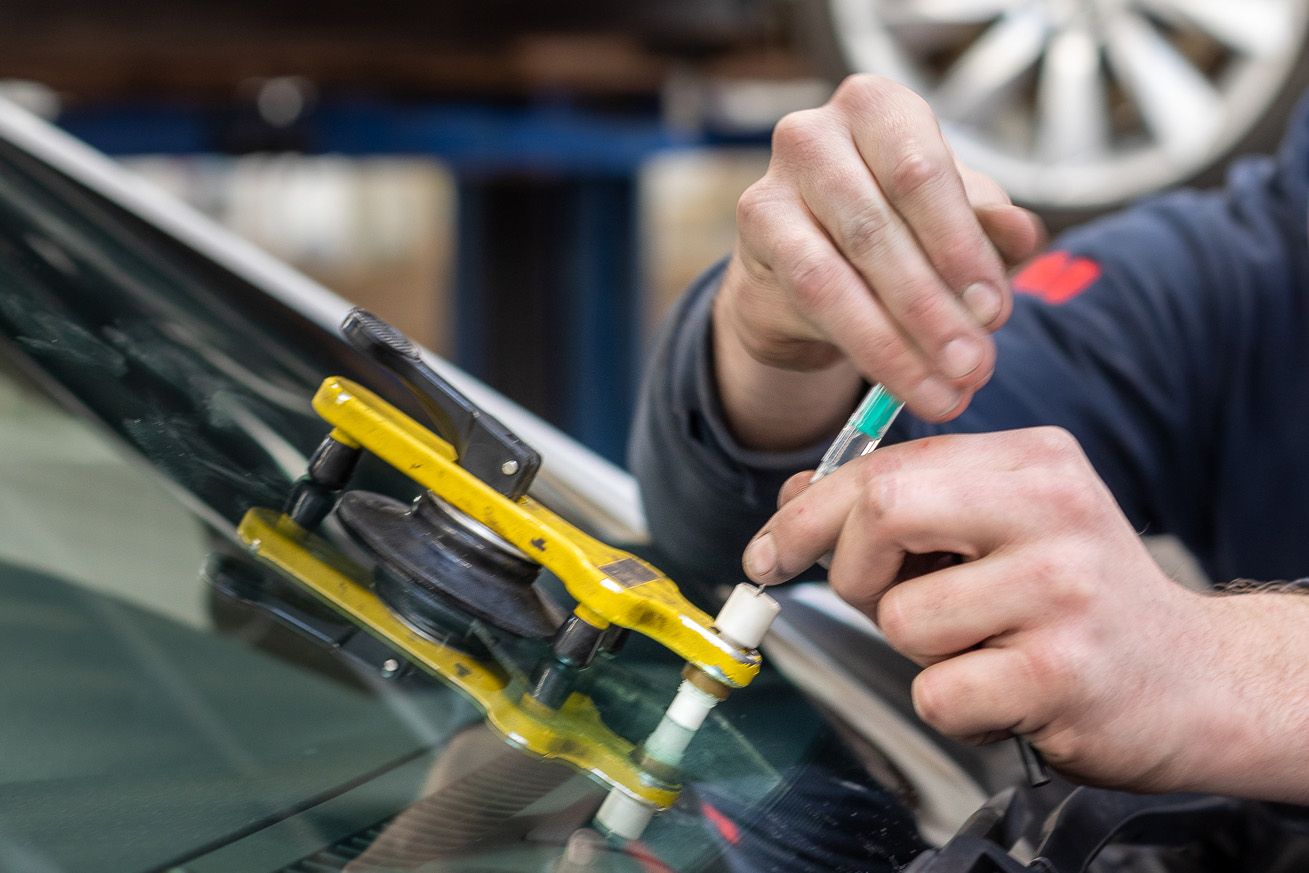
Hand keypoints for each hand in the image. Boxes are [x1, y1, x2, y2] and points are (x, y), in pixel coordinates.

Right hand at [717, 74, 1044, 429]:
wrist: (803, 270)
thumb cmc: (893, 228)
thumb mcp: (954, 224)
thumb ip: (991, 228)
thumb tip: (1019, 234)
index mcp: (880, 108)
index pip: (922, 173)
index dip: (961, 248)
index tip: (995, 313)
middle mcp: (818, 132)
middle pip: (881, 225)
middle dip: (935, 307)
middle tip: (975, 365)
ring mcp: (775, 180)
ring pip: (840, 271)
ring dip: (901, 340)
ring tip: (947, 388)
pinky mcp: (754, 230)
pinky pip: (811, 296)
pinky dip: (866, 345)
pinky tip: (902, 380)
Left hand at [739, 428, 1295, 795]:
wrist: (1188, 679)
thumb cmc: (1073, 599)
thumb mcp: (997, 526)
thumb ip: (904, 503)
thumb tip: (792, 499)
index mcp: (1033, 460)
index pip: (885, 467)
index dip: (808, 513)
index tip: (769, 551)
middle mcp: (1054, 509)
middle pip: (883, 512)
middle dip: (853, 570)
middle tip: (887, 599)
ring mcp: (1062, 589)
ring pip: (903, 619)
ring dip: (919, 651)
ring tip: (982, 645)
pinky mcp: (1063, 672)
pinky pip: (937, 694)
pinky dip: (953, 704)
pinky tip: (1006, 690)